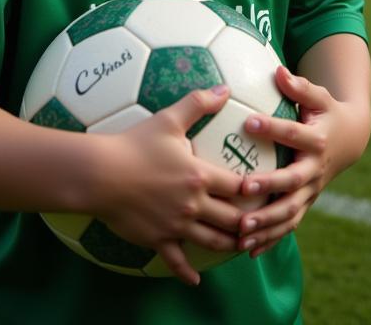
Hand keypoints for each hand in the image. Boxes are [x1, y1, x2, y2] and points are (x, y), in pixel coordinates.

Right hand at [93, 84, 244, 284]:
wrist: (101, 173)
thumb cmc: (135, 143)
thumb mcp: (169, 119)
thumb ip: (199, 103)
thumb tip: (224, 89)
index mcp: (200, 176)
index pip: (238, 186)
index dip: (256, 190)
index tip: (269, 190)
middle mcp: (193, 204)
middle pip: (232, 219)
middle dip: (250, 223)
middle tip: (262, 223)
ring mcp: (176, 225)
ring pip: (211, 241)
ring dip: (229, 245)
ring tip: (241, 246)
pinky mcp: (157, 240)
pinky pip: (176, 261)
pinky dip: (188, 273)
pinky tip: (196, 281)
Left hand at [236, 65, 364, 257]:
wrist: (350, 138)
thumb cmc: (326, 111)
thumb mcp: (318, 96)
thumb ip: (299, 86)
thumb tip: (278, 70)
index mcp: (316, 140)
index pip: (292, 134)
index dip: (272, 128)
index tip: (248, 122)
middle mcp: (314, 169)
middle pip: (292, 181)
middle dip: (269, 185)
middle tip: (244, 186)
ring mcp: (311, 191)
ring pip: (290, 212)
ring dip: (266, 222)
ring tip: (241, 229)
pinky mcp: (306, 203)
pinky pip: (288, 225)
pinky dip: (270, 239)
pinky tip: (248, 250)